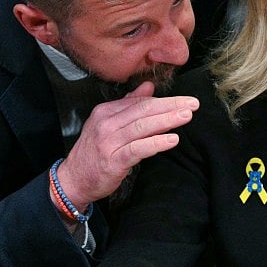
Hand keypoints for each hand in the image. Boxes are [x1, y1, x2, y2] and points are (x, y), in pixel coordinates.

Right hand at [55, 81, 197, 207]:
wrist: (73, 179)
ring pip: (142, 127)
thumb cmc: (94, 152)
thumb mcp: (107, 124)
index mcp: (106, 111)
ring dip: (167, 120)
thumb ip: (128, 105)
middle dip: (170, 106)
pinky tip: (172, 139)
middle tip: (192, 104)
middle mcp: (106, 124)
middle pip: (143, 110)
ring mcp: (108, 142)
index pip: (140, 102)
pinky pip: (138, 149)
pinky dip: (156, 143)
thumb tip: (149, 87)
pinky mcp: (113, 160)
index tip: (185, 100)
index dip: (165, 100)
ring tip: (186, 117)